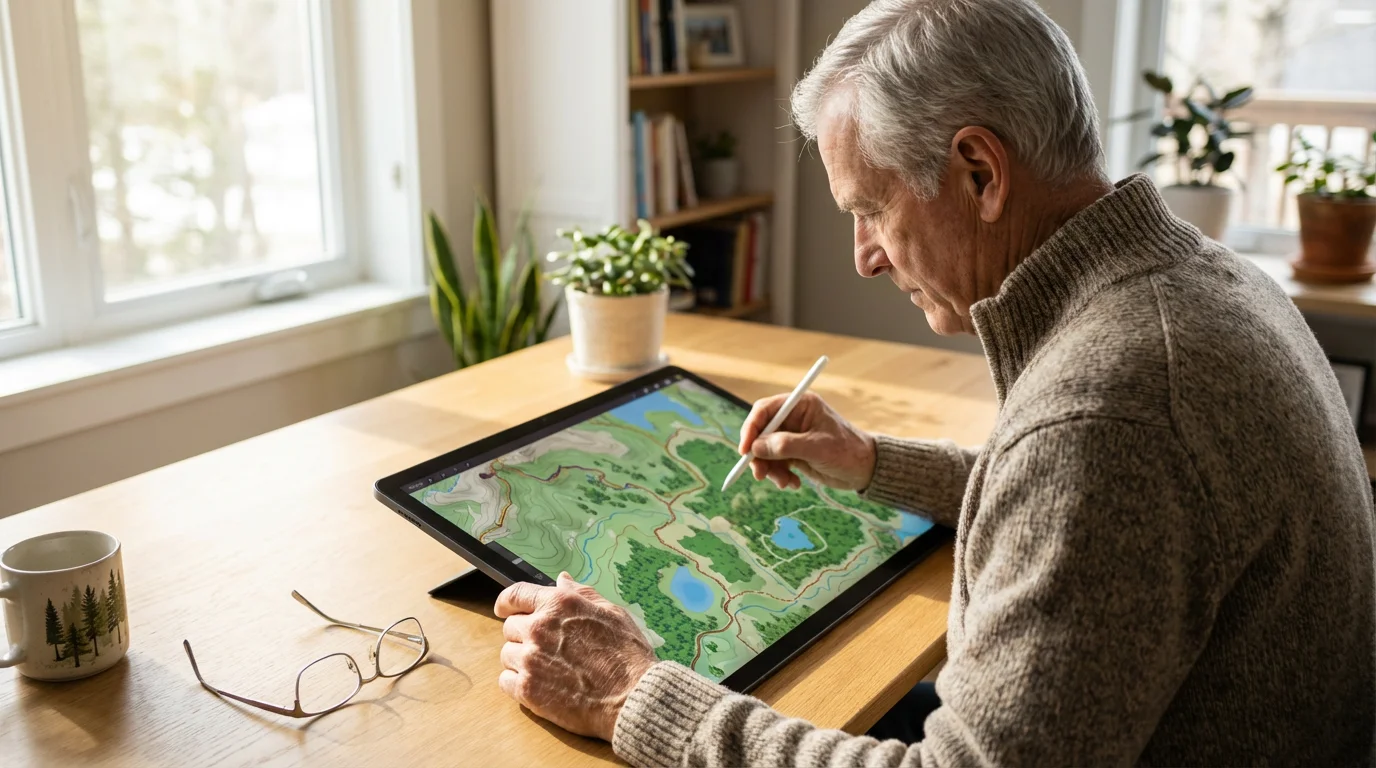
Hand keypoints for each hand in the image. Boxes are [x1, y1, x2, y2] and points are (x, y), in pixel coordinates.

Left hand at [494, 572, 657, 741]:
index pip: (515, 595)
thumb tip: (561, 580)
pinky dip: (518, 684)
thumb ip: (581, 594)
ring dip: (522, 661)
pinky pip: (505, 681)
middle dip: (524, 636)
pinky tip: (541, 686)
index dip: (507, 603)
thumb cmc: (627, 654)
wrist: (632, 697)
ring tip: (548, 671)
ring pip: (507, 655)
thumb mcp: (611, 612)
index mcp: (558, 605)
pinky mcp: (527, 689)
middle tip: (546, 649)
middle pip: (510, 628)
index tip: (504, 610)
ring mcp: (530, 659)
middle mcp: (538, 628)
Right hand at [740, 392, 876, 490]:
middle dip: (758, 455)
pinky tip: (794, 484)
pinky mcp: (793, 454)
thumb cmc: (847, 451)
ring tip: (785, 483)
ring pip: (765, 452)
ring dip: (770, 470)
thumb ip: (785, 446)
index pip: (765, 410)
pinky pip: (775, 464)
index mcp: (800, 406)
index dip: (751, 428)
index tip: (745, 450)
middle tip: (760, 475)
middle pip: (761, 433)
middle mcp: (793, 419)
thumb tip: (755, 448)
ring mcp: (792, 437)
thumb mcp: (817, 447)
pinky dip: (780, 476)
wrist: (865, 470)